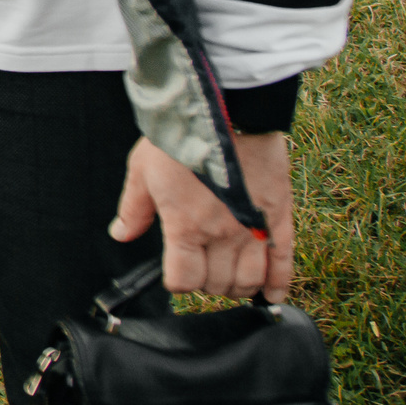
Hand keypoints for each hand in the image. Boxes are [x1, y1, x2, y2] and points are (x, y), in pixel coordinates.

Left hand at [110, 131, 294, 299]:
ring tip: (229, 276)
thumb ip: (133, 209)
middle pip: (217, 284)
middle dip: (206, 283)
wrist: (227, 110)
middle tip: (202, 268)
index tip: (175, 272)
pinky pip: (284, 262)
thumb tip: (121, 234)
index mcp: (185, 226)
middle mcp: (222, 234)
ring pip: (249, 281)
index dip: (177, 282)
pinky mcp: (280, 216)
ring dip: (237, 286)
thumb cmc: (182, 138)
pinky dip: (279, 284)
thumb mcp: (143, 170)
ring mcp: (254, 228)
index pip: (183, 281)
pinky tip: (272, 295)